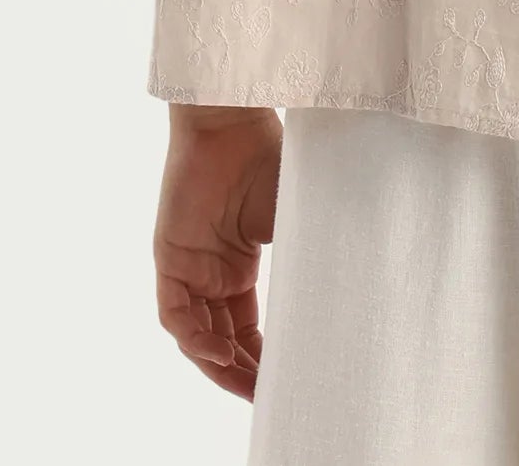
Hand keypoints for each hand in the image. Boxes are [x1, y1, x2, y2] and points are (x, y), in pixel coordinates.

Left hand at [153, 105, 283, 395]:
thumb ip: (305, 259)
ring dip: (218, 363)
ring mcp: (188, 265)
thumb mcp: (294, 221)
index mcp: (238, 264)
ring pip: (196, 334)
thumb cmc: (269, 158)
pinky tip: (219, 352)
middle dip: (241, 372)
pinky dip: (194, 337)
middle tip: (266, 398)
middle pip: (220, 339)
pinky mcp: (168, 256)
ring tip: (248, 385)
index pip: (245, 328)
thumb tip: (350, 294)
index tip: (284, 384)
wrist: (235, 120)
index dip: (261, 358)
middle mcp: (210, 271)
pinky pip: (175, 313)